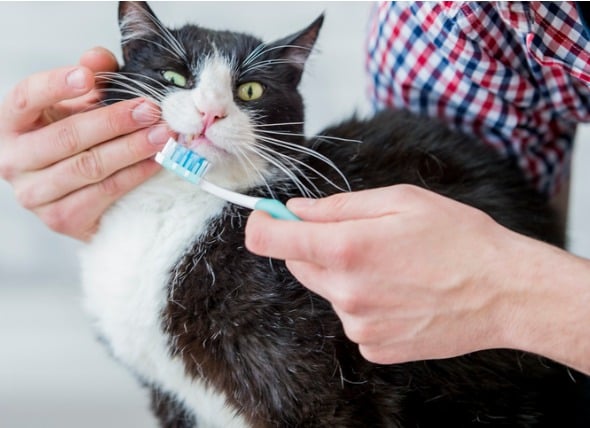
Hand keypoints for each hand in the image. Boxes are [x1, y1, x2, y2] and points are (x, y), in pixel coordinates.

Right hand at [0, 47, 170, 240]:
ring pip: (89, 167)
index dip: (56, 85)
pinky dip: (134, 175)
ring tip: (163, 135)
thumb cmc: (74, 140)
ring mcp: (35, 195)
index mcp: (11, 125)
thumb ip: (88, 79)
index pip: (26, 98)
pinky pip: (104, 194)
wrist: (72, 194)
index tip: (88, 76)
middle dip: (114, 120)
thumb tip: (100, 57)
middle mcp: (13, 161)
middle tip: (150, 110)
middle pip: (67, 137)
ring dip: (132, 149)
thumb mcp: (76, 105)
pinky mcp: (61, 220)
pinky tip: (156, 162)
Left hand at [246, 185, 574, 364]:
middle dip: (314, 245)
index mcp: (346, 248)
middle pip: (298, 264)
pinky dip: (364, 301)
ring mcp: (358, 324)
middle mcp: (345, 291)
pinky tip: (399, 292)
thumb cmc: (458, 239)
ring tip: (392, 265)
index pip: (269, 241)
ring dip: (343, 274)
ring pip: (327, 290)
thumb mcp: (400, 201)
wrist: (502, 292)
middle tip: (358, 234)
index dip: (262, 224)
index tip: (267, 216)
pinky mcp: (374, 346)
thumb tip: (296, 209)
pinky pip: (351, 316)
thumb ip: (338, 206)